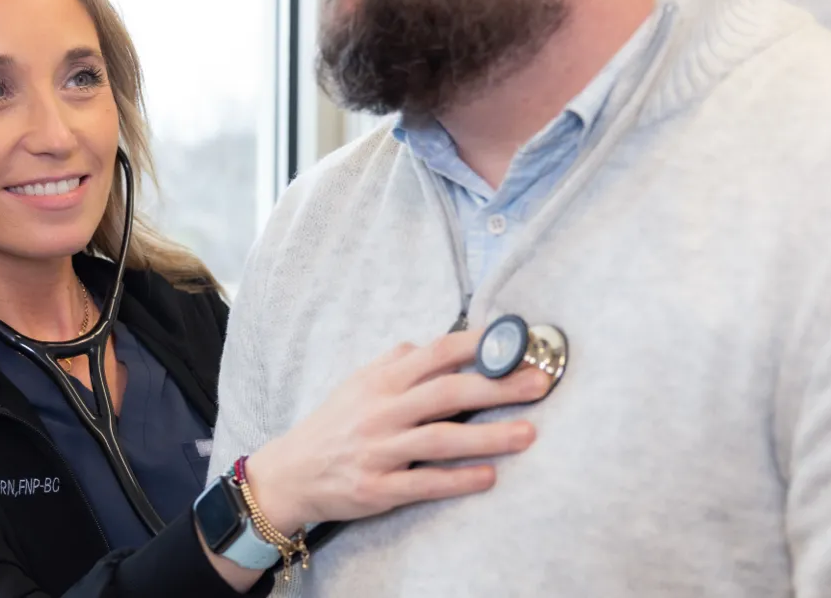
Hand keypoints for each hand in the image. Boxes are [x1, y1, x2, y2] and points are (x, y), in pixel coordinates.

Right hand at [244, 329, 547, 533]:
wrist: (290, 472)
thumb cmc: (333, 425)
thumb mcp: (357, 383)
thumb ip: (395, 363)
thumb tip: (430, 344)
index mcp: (381, 381)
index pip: (435, 353)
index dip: (478, 345)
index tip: (517, 342)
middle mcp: (381, 411)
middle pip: (446, 393)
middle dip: (497, 387)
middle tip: (540, 384)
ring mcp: (379, 451)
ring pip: (440, 440)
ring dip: (488, 437)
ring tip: (528, 434)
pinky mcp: (377, 488)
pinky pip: (423, 483)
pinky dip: (457, 480)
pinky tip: (489, 477)